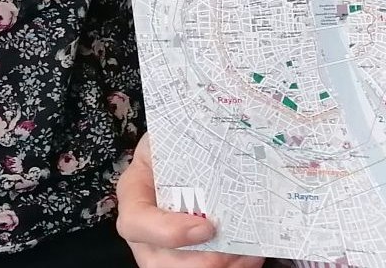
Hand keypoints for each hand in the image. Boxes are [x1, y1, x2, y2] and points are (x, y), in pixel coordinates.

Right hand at [115, 134, 264, 267]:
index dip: (168, 233)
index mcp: (134, 192)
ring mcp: (163, 247)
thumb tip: (222, 145)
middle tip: (232, 251)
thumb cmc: (179, 137)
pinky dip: (233, 266)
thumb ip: (184, 143)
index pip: (136, 223)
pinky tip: (251, 254)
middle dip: (199, 263)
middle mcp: (144, 228)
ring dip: (220, 267)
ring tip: (248, 252)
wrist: (189, 143)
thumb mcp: (174, 132)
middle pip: (157, 262)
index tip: (206, 228)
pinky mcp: (189, 253)